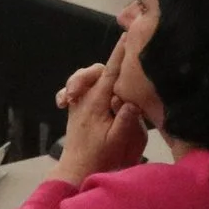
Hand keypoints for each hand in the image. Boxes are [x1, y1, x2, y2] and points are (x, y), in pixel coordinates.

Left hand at [54, 39, 146, 183]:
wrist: (76, 170)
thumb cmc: (99, 158)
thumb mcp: (117, 142)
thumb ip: (126, 120)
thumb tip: (132, 100)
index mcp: (95, 103)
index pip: (109, 73)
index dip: (120, 55)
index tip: (128, 38)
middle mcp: (84, 99)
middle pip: (96, 71)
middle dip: (106, 67)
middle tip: (115, 73)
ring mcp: (79, 104)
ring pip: (87, 79)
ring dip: (92, 76)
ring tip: (99, 86)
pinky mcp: (77, 110)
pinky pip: (79, 90)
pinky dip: (80, 86)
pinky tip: (78, 94)